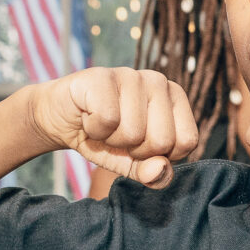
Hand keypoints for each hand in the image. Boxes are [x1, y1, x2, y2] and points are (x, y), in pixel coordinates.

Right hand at [28, 67, 198, 187]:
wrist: (62, 120)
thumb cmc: (105, 138)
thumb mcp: (132, 163)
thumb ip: (153, 174)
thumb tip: (160, 170)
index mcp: (175, 98)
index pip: (187, 142)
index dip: (159, 156)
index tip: (140, 145)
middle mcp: (158, 81)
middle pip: (161, 141)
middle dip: (134, 150)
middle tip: (117, 135)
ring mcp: (131, 75)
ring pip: (133, 133)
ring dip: (110, 139)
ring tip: (103, 124)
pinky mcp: (102, 76)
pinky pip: (107, 120)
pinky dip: (94, 129)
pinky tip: (89, 116)